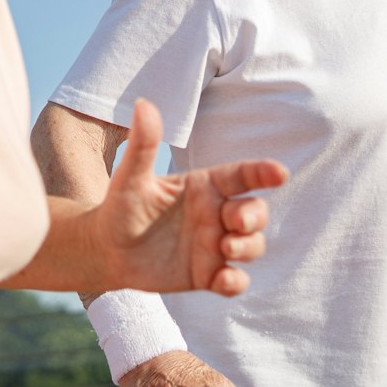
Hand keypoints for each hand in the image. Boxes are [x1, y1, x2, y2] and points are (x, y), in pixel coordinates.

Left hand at [94, 98, 287, 295]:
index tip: (279, 172)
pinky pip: (234, 281)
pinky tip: (223, 280)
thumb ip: (144, 145)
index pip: (242, 175)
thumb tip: (143, 104)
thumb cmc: (121, 207)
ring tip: (226, 248)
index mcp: (205, 186)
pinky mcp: (208, 274)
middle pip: (256, 211)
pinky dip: (236, 282)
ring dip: (248, 247)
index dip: (263, 172)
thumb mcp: (131, 177)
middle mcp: (216, 214)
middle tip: (235, 221)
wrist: (106, 249)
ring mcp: (215, 245)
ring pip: (252, 246)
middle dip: (255, 216)